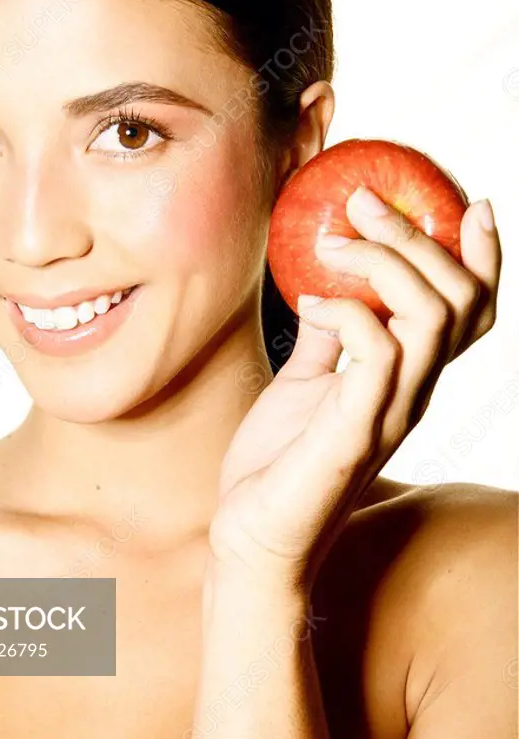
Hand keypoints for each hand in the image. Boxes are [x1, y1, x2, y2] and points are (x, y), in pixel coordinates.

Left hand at [210, 186, 500, 592]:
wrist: (252, 537)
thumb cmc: (278, 462)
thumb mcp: (305, 384)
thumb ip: (327, 340)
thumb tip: (327, 287)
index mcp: (409, 378)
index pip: (473, 313)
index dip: (485, 257)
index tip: (474, 204)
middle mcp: (414, 392)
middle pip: (460, 299)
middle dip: (418, 234)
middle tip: (363, 201)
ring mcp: (391, 411)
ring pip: (430, 314)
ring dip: (383, 261)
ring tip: (332, 245)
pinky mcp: (355, 429)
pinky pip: (376, 350)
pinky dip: (344, 310)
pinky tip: (308, 305)